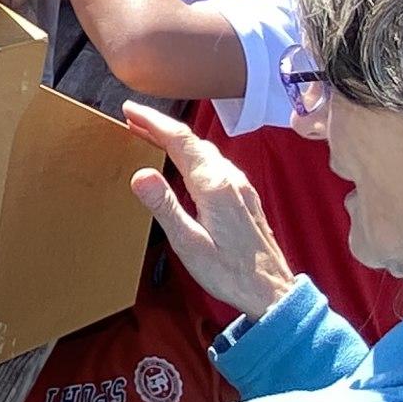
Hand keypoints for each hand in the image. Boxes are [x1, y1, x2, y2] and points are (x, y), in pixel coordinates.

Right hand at [122, 102, 298, 323]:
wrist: (272, 292)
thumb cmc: (230, 273)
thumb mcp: (189, 244)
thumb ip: (165, 206)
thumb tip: (140, 174)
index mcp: (214, 185)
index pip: (179, 141)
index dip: (153, 122)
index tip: (130, 109)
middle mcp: (230, 179)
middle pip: (193, 141)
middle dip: (161, 126)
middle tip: (133, 118)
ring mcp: (240, 187)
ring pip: (205, 151)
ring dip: (177, 139)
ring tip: (153, 136)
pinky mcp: (245, 197)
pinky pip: (215, 163)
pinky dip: (193, 154)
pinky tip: (186, 163)